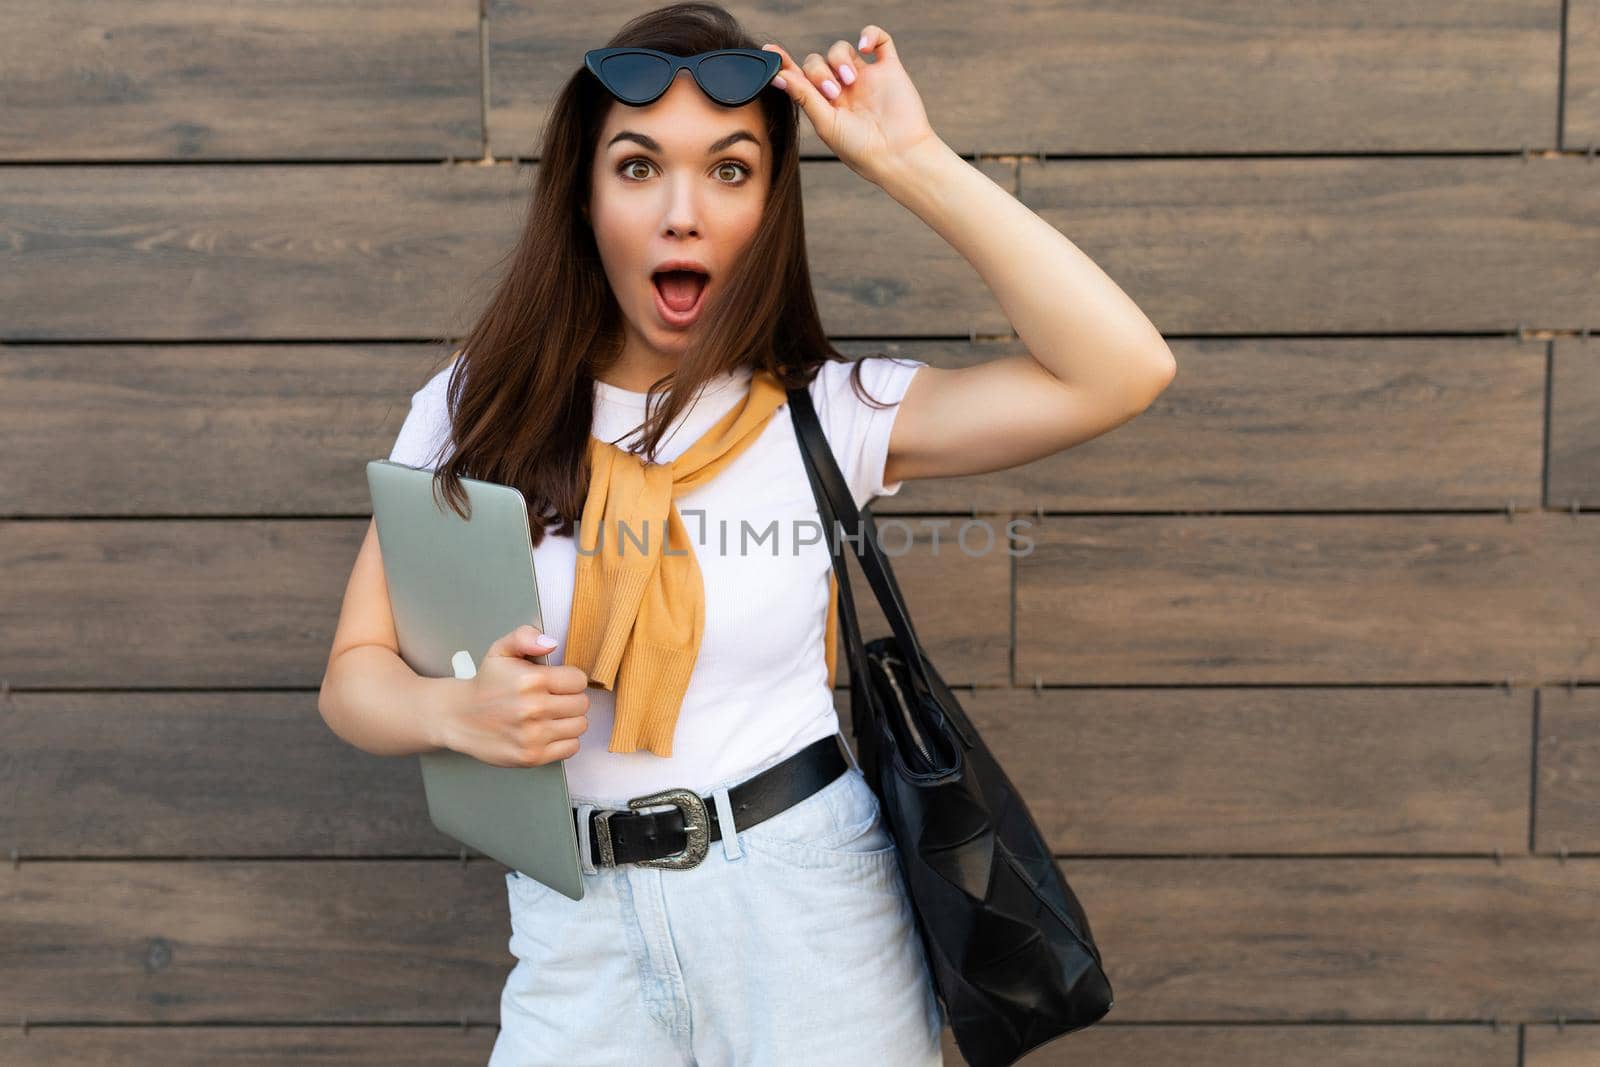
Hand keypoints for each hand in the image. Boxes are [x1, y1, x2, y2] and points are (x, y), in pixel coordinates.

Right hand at [442, 624, 590, 766]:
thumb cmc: (487, 684)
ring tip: (551, 715)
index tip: (557, 682)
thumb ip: (525, 637)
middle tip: (553, 699)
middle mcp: (533, 709)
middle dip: (571, 699)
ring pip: (580, 725)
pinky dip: (565, 740)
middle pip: (582, 704)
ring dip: (570, 720)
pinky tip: (548, 731)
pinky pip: (571, 747)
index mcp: (531, 681)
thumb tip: (550, 643)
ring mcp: (533, 735)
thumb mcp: (501, 650)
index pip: (578, 680)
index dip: (570, 679)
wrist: (460, 717)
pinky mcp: (532, 756)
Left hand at [763, 25, 940, 187]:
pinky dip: (870, 34)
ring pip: (842, 49)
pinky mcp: (889, 69)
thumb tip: (778, 76)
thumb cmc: (861, 148)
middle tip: (833, 93)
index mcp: (825, 105)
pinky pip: (879, 39)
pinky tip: (865, 47)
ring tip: (850, 81)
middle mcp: (843, 89)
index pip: (799, 78)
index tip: (770, 52)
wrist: (899, 155)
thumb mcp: (825, 123)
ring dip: (839, 59)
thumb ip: (804, 96)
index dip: (785, 64)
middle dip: (819, 72)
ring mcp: (866, 77)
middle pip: (818, 61)